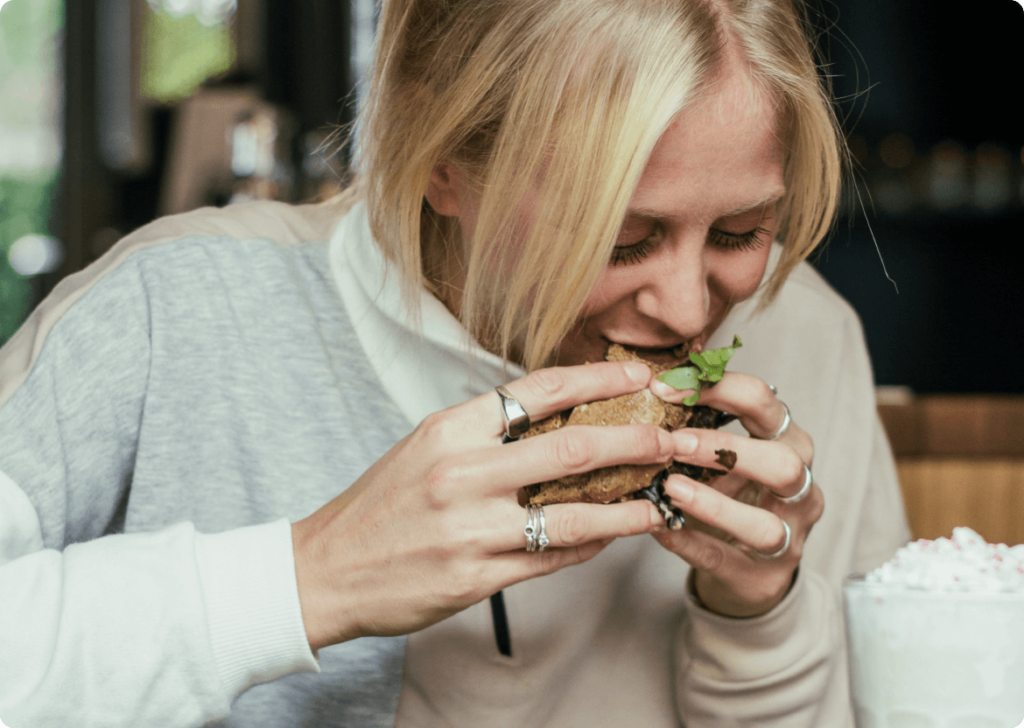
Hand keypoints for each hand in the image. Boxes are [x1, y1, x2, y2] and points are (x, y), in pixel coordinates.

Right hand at [291, 361, 670, 650]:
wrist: (326, 569)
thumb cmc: (380, 505)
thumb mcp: (425, 448)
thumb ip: (485, 432)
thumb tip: (556, 418)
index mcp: (450, 429)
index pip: (539, 390)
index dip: (599, 378)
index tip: (639, 374)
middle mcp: (462, 472)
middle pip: (572, 447)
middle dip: (635, 440)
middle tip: (672, 438)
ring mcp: (470, 528)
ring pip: (574, 514)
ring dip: (627, 507)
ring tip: (659, 501)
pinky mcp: (475, 577)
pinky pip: (551, 559)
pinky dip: (589, 546)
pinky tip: (610, 537)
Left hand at [649, 374, 822, 617]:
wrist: (748, 569)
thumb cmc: (732, 495)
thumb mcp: (723, 456)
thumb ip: (699, 425)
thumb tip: (651, 387)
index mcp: (789, 443)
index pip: (766, 403)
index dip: (719, 388)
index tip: (667, 387)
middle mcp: (800, 489)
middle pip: (784, 463)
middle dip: (727, 449)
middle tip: (675, 443)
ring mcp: (788, 539)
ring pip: (764, 525)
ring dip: (713, 504)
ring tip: (670, 487)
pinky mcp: (762, 578)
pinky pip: (725, 560)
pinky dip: (689, 543)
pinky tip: (659, 527)